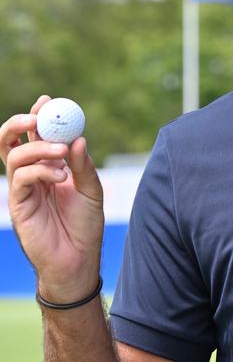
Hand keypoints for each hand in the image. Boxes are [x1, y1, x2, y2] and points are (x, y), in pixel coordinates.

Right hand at [0, 95, 103, 300]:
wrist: (78, 260)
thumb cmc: (84, 226)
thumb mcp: (91, 191)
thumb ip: (84, 166)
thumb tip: (78, 139)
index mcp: (47, 166)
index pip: (35, 136)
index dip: (37, 116)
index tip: (47, 100)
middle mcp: (31, 175)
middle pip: (11, 141)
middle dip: (21, 123)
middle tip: (39, 117)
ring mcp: (22, 189)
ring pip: (14, 156)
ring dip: (39, 147)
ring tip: (62, 153)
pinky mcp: (18, 205)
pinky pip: (20, 178)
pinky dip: (40, 170)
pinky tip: (60, 176)